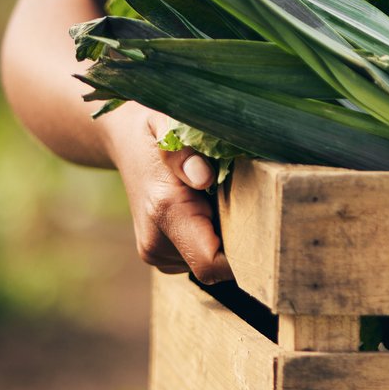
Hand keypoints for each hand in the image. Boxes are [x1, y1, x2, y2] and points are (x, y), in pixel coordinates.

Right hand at [100, 103, 232, 282]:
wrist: (124, 141)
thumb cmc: (155, 130)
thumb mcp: (166, 124)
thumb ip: (184, 151)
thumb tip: (204, 177)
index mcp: (165, 211)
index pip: (210, 262)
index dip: (243, 258)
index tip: (264, 233)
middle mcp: (156, 242)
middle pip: (216, 265)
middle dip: (237, 243)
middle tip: (246, 205)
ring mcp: (155, 253)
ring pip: (207, 262)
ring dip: (221, 237)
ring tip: (216, 201)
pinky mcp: (158, 254)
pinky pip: (196, 257)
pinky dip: (208, 238)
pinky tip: (203, 210)